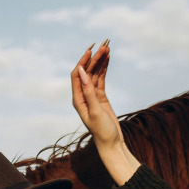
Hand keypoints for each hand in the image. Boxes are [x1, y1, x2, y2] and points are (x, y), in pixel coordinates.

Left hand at [71, 42, 139, 184]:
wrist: (112, 143)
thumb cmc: (102, 131)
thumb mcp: (96, 111)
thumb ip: (88, 91)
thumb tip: (81, 71)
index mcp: (77, 99)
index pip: (76, 75)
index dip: (83, 61)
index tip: (91, 50)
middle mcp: (82, 96)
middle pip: (86, 71)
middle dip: (94, 58)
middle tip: (104, 45)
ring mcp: (92, 95)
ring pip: (95, 73)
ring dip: (100, 61)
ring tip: (108, 48)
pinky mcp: (101, 97)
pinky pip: (101, 78)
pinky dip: (105, 68)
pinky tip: (109, 58)